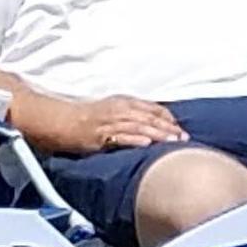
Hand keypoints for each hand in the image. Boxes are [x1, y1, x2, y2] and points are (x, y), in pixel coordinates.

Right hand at [66, 95, 186, 151]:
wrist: (63, 122)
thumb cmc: (91, 117)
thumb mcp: (115, 108)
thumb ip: (135, 113)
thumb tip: (158, 123)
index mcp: (126, 102)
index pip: (154, 108)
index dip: (169, 118)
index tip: (180, 129)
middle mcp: (121, 110)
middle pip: (150, 118)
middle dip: (169, 128)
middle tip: (183, 138)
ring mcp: (111, 123)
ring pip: (139, 127)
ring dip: (157, 134)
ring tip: (172, 141)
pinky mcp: (101, 136)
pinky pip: (120, 138)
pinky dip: (134, 140)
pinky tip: (146, 144)